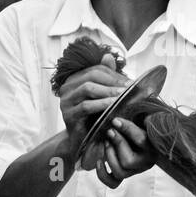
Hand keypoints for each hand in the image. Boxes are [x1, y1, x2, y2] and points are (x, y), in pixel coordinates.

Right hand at [58, 55, 128, 170]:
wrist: (83, 140)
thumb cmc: (94, 116)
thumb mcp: (102, 95)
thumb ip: (106, 77)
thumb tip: (109, 56)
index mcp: (74, 80)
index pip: (96, 70)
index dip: (114, 74)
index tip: (131, 82)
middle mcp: (66, 88)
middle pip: (91, 76)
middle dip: (113, 81)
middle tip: (129, 88)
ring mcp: (65, 101)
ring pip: (88, 88)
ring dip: (109, 91)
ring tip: (123, 95)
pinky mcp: (68, 115)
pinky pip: (86, 105)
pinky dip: (102, 104)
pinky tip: (114, 105)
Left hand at [96, 116, 155, 188]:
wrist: (144, 134)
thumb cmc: (145, 125)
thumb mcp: (149, 119)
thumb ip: (149, 119)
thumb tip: (146, 119)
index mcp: (154, 148)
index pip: (141, 141)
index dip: (127, 130)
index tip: (115, 120)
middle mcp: (146, 163)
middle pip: (128, 161)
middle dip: (116, 144)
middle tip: (110, 131)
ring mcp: (134, 171)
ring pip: (119, 172)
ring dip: (109, 155)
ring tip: (106, 142)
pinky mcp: (124, 175)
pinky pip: (112, 183)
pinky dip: (103, 174)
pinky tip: (99, 161)